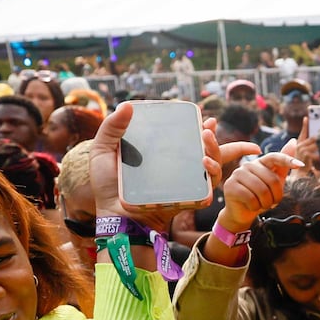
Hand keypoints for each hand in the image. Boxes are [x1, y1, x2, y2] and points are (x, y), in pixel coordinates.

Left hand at [88, 102, 219, 233]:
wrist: (115, 214)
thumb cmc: (108, 186)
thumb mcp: (103, 151)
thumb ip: (112, 127)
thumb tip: (127, 104)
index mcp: (161, 155)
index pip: (186, 139)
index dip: (199, 128)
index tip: (203, 117)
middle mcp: (177, 168)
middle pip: (206, 151)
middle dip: (214, 138)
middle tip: (208, 128)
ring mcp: (185, 183)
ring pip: (212, 166)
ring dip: (216, 151)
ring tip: (206, 139)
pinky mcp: (190, 198)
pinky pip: (208, 187)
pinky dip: (212, 174)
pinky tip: (205, 164)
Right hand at [219, 148, 301, 230]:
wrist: (242, 212)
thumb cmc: (260, 196)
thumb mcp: (275, 182)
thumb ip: (283, 165)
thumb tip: (293, 141)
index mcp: (260, 162)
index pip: (275, 157)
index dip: (288, 160)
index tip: (300, 165)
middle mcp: (248, 165)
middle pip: (272, 179)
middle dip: (276, 196)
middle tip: (272, 202)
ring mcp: (238, 174)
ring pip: (262, 190)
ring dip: (266, 203)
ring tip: (262, 205)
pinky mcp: (230, 186)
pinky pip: (251, 198)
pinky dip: (255, 207)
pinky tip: (252, 206)